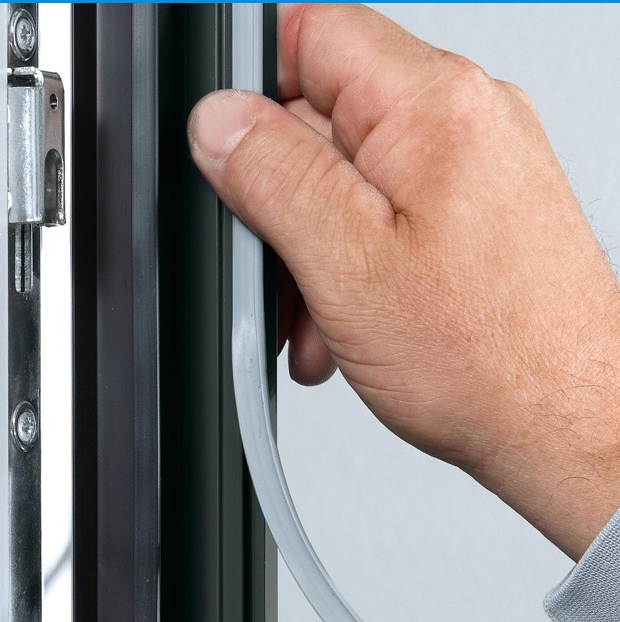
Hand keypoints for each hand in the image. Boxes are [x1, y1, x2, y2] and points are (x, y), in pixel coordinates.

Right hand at [187, 4, 619, 559]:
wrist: (562, 423)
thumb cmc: (488, 358)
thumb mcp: (347, 265)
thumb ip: (273, 178)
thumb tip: (218, 121)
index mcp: (434, 106)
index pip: (312, 36)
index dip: (254, 96)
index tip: (234, 165)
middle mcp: (467, 119)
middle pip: (326, 119)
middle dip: (282, 203)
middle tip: (279, 275)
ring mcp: (478, 167)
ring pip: (353, 180)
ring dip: (314, 250)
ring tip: (319, 320)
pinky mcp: (480, 215)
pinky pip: (390, 217)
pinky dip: (355, 266)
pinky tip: (350, 324)